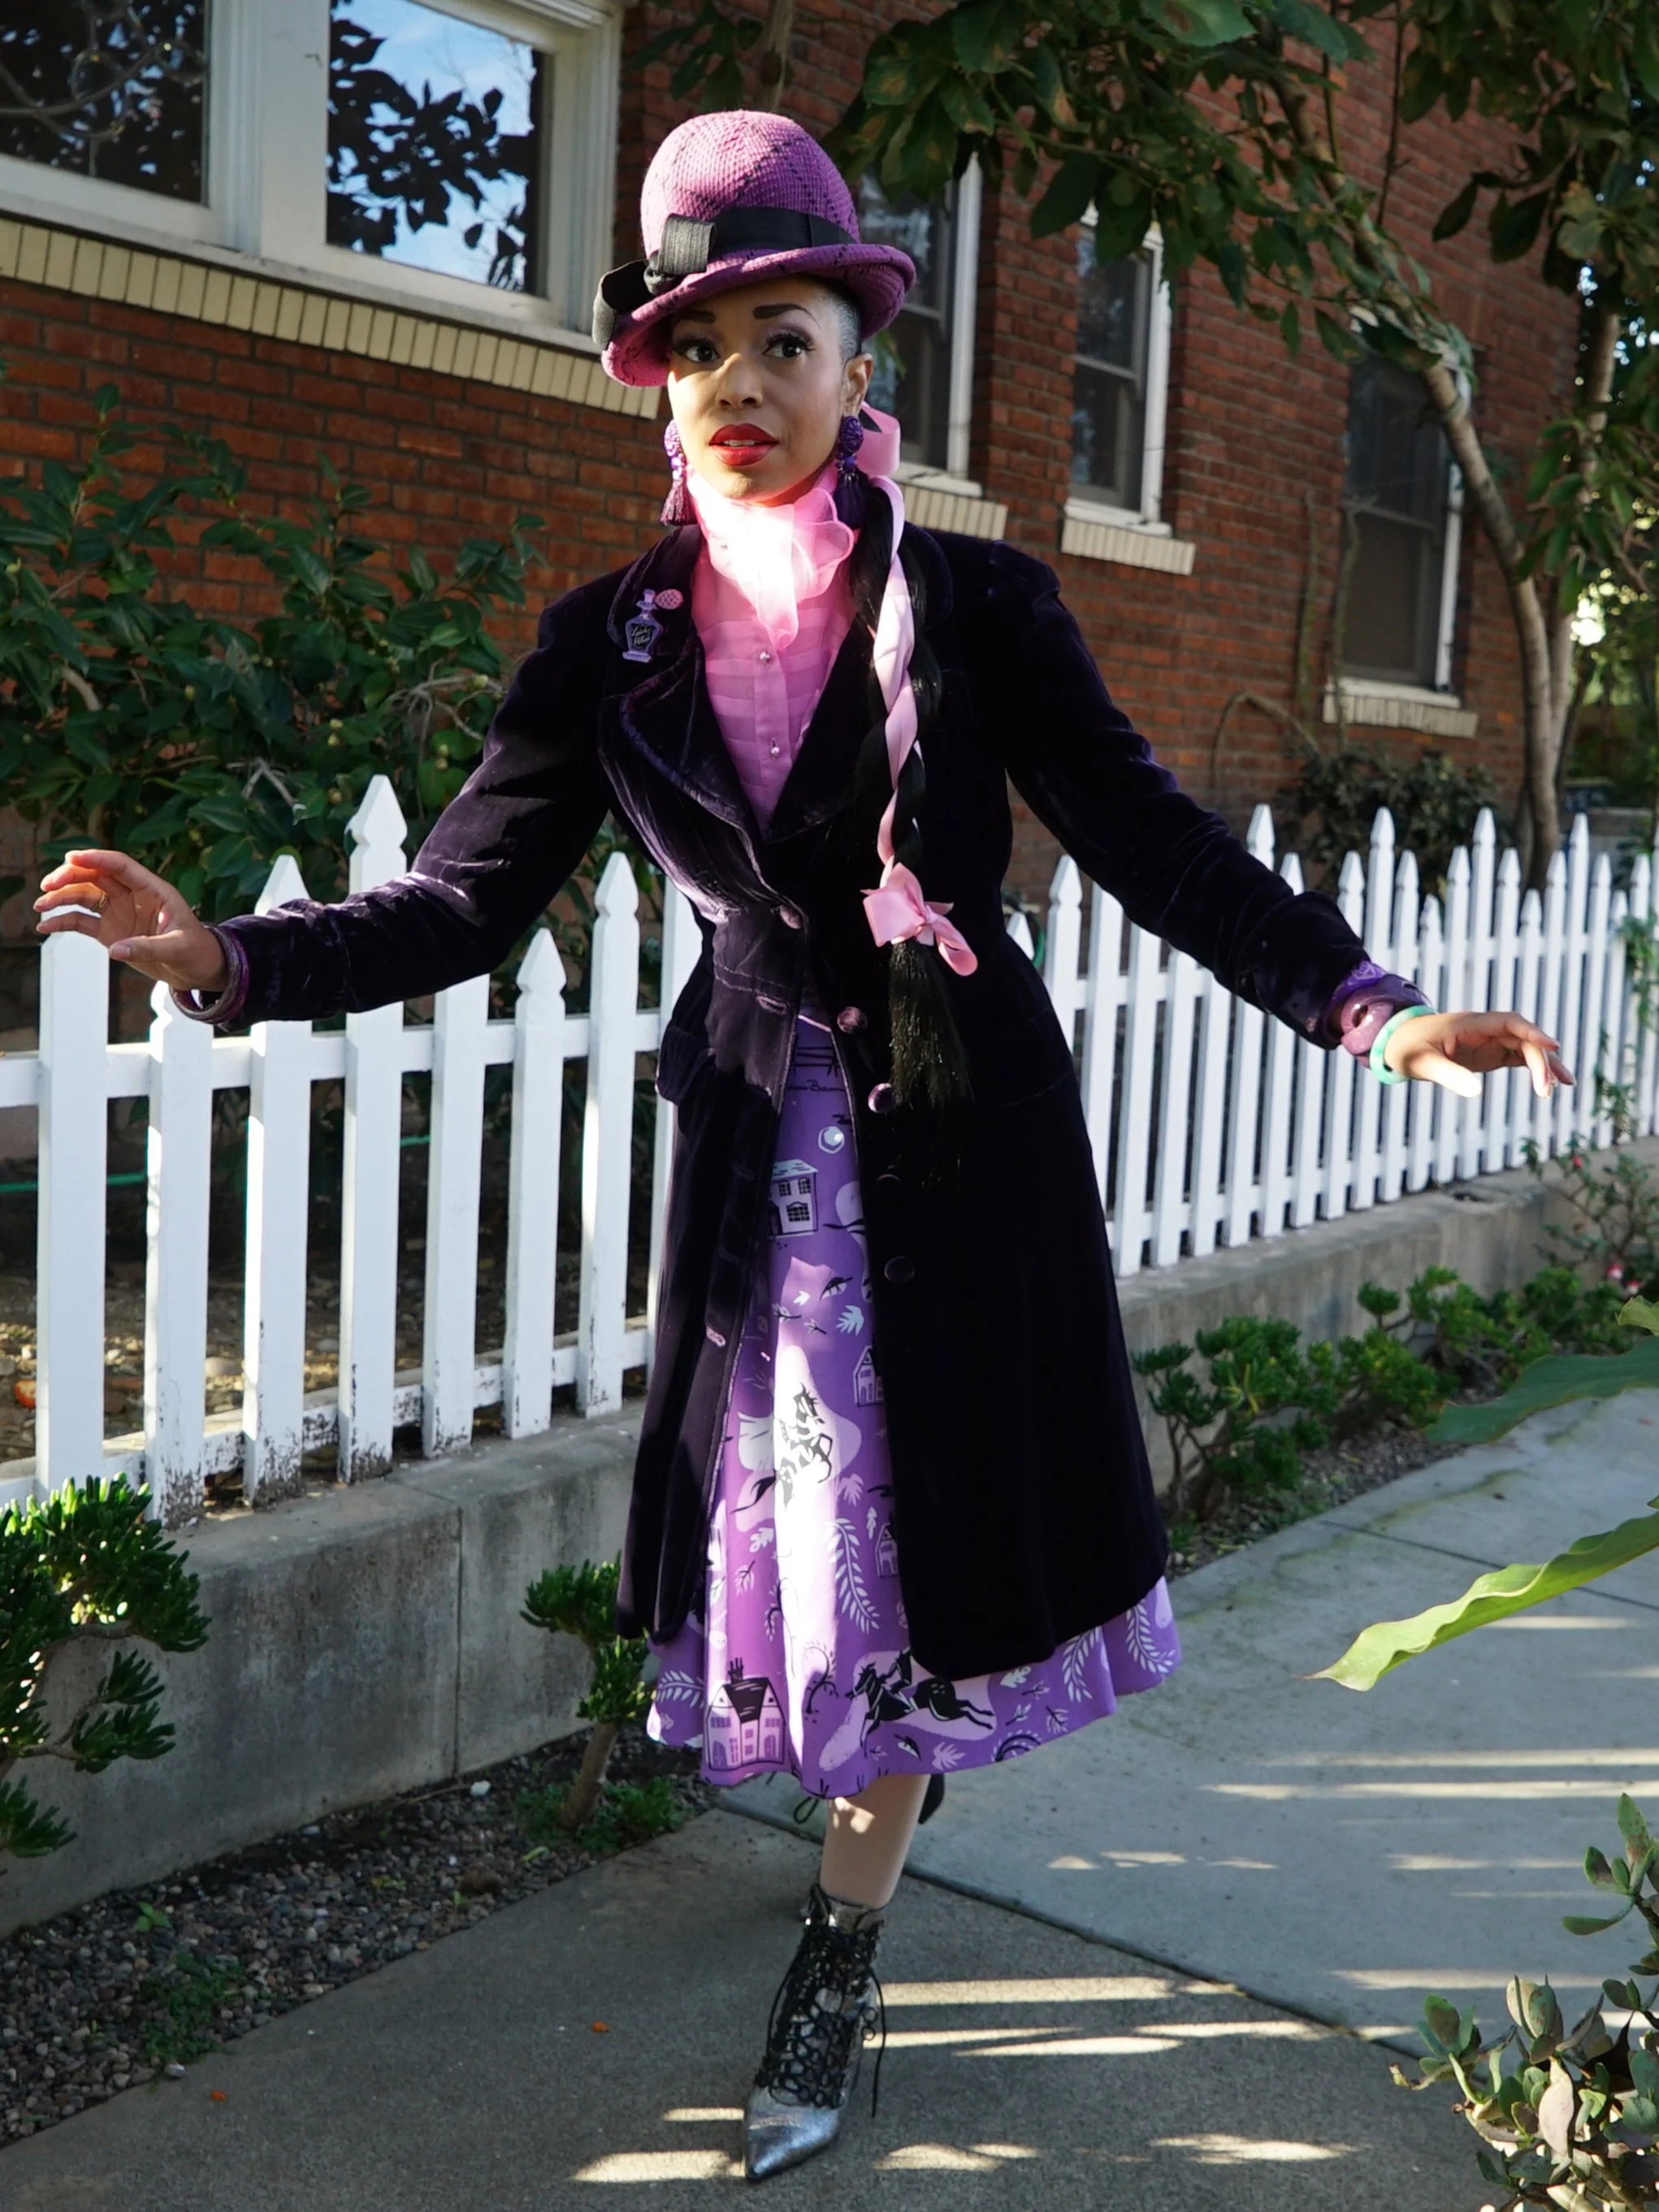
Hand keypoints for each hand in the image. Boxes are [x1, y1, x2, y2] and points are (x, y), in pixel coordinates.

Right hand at [34, 850, 229, 995]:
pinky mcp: (110, 930)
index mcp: (152, 889)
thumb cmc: (195, 951)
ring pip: (84, 896)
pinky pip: (82, 922)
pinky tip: (45, 925)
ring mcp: (118, 912)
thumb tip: (116, 950)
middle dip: (70, 876)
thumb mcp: (178, 948)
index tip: (72, 857)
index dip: (96, 858)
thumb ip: (149, 947)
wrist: (195, 968)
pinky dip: (63, 922)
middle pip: (95, 876)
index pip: (120, 866)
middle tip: (48, 884)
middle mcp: (131, 896)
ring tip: (40, 905)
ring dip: (61, 897)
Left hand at [1384, 1009, 1572, 1099]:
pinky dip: (1535, 1069)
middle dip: (1540, 1060)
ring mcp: (1489, 1041)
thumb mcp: (1422, 1064)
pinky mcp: (1489, 1053)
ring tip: (1563, 1086)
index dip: (1533, 1033)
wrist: (1396, 1042)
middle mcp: (1484, 1029)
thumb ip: (1448, 1075)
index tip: (1554, 1046)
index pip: (1510, 1022)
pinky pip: (1518, 1058)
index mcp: (1470, 1024)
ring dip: (1544, 1065)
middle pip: (1522, 1038)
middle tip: (1548, 1089)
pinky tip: (1551, 1083)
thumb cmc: (1406, 1048)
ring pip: (1525, 1048)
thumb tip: (1477, 1093)